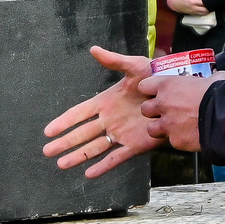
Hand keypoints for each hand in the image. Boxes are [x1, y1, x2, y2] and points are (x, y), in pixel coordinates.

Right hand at [42, 46, 161, 177]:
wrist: (177, 96)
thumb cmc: (156, 78)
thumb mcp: (135, 67)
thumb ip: (114, 61)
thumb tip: (93, 49)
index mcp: (106, 102)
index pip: (79, 114)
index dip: (64, 122)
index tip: (48, 131)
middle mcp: (109, 120)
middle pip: (81, 134)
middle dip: (65, 143)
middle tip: (47, 151)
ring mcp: (121, 134)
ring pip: (94, 148)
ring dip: (78, 156)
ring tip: (61, 164)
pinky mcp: (134, 145)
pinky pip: (116, 158)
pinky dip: (103, 166)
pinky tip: (89, 174)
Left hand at [140, 67, 217, 154]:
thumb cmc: (222, 93)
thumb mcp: (215, 77)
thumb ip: (209, 77)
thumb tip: (216, 76)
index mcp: (168, 85)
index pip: (144, 86)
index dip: (151, 90)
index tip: (158, 92)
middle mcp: (163, 104)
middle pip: (145, 109)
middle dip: (154, 111)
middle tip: (167, 111)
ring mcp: (167, 124)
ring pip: (151, 129)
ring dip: (160, 128)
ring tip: (174, 127)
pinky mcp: (176, 141)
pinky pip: (171, 141)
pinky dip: (178, 139)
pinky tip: (189, 136)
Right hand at [165, 0, 208, 16]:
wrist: (173, 3)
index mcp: (191, 0)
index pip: (203, 2)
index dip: (209, 0)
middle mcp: (193, 7)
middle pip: (205, 9)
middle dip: (210, 5)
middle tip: (213, 1)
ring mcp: (193, 11)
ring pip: (204, 13)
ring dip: (209, 9)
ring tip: (211, 4)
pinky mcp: (193, 13)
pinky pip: (201, 14)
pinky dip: (206, 12)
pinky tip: (207, 8)